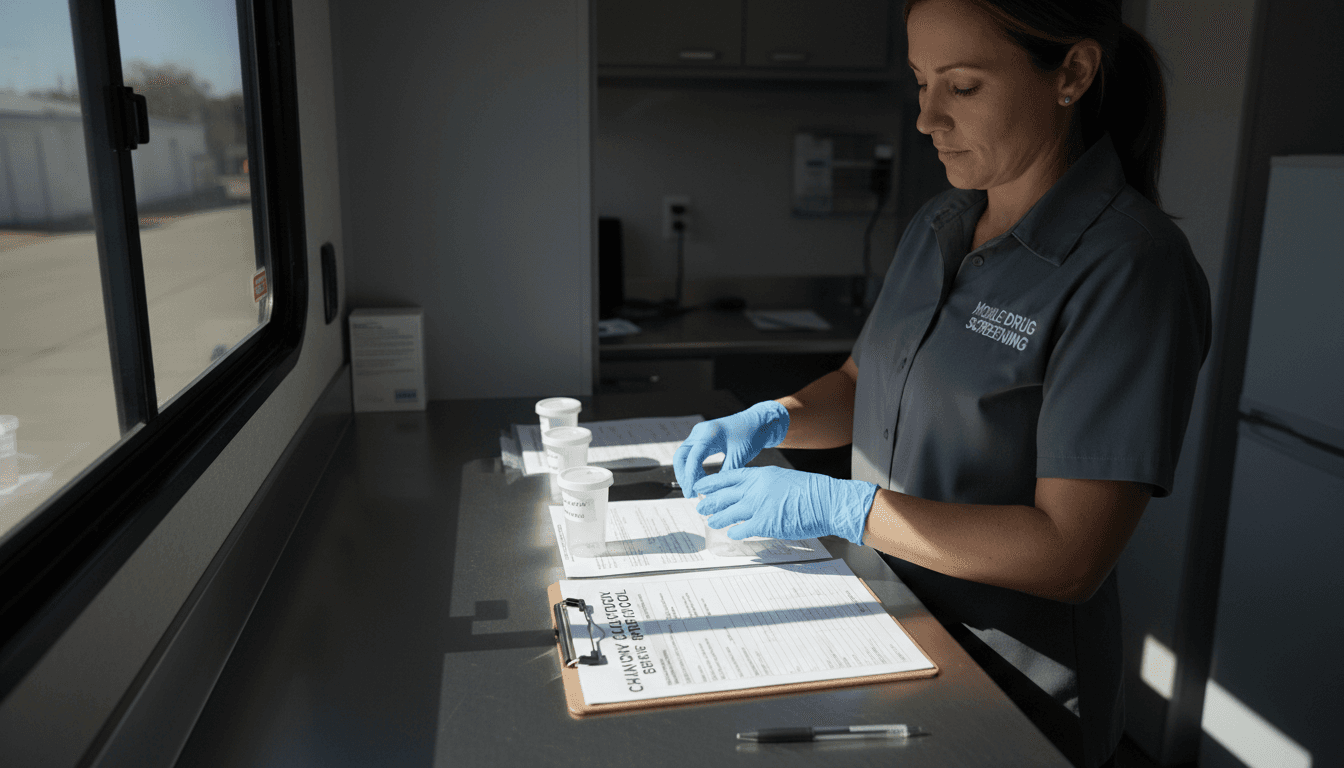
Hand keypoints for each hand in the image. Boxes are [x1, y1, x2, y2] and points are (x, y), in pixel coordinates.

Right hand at [672, 401, 789, 497]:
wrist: (757, 422)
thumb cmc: (752, 436)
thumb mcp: (740, 456)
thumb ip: (727, 472)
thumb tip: (714, 492)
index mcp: (710, 432)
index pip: (693, 456)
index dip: (691, 476)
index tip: (694, 493)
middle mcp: (700, 431)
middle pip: (681, 456)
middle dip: (683, 477)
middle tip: (691, 495)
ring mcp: (699, 434)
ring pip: (683, 456)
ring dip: (686, 474)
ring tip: (695, 491)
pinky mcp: (701, 439)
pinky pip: (690, 456)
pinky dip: (692, 469)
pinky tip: (700, 482)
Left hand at [694, 466, 877, 544]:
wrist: (827, 502)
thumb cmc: (810, 491)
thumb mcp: (782, 478)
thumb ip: (764, 484)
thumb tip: (750, 492)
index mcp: (760, 475)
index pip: (728, 477)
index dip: (712, 483)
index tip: (701, 487)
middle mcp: (755, 489)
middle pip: (724, 496)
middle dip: (709, 502)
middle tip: (700, 507)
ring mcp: (759, 506)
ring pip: (728, 513)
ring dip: (718, 519)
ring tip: (711, 522)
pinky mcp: (765, 523)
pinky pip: (742, 529)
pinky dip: (735, 532)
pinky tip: (732, 534)